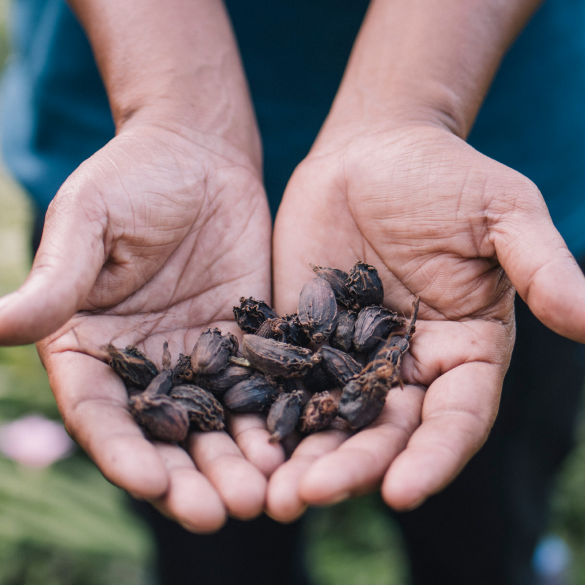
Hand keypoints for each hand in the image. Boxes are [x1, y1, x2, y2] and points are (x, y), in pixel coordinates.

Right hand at [0, 121, 284, 530]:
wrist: (198, 154)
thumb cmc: (131, 176)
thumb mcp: (89, 222)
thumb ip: (56, 280)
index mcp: (93, 349)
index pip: (104, 416)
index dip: (124, 454)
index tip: (152, 485)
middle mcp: (147, 365)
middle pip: (168, 436)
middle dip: (194, 478)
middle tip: (226, 511)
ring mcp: (201, 356)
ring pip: (220, 424)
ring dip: (242, 462)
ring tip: (268, 494)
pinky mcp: (247, 339)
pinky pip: (263, 386)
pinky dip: (279, 418)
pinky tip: (300, 445)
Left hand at [267, 122, 584, 520]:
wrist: (371, 151)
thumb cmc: (444, 176)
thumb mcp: (503, 215)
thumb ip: (542, 268)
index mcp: (465, 352)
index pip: (456, 418)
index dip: (433, 457)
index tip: (402, 491)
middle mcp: (410, 367)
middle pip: (386, 432)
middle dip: (354, 467)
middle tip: (312, 495)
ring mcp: (352, 356)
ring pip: (333, 420)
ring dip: (306, 456)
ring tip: (275, 490)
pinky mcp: (305, 337)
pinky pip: (288, 382)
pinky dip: (270, 413)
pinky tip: (245, 440)